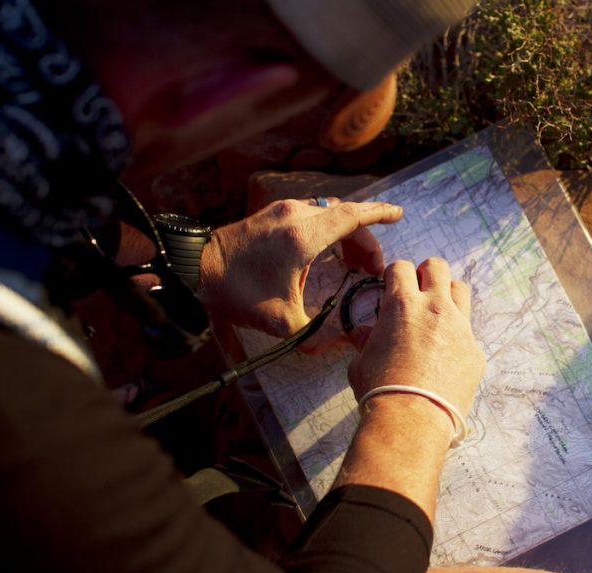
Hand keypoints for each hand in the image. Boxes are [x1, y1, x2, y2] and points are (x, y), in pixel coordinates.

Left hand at [198, 198, 401, 352]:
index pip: (353, 216)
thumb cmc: (236, 291)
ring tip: (353, 262)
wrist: (192, 270)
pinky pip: (311, 214)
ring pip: (328, 213)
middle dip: (365, 240)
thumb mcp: (279, 320)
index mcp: (303, 236)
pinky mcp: (271, 213)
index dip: (380, 215)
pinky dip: (328, 228)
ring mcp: (282, 210)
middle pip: (345, 217)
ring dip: (346, 234)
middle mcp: (296, 215)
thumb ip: (314, 332)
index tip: (399, 215)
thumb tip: (338, 343)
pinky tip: (328, 250)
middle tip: (372, 269)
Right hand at [347, 258, 485, 419]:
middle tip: (418, 293)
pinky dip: (457, 337)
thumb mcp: (362, 361)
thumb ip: (366, 341)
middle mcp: (435, 308)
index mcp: (402, 305)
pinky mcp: (475, 351)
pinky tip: (446, 357)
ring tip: (436, 315)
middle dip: (426, 275)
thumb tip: (362, 333)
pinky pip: (468, 333)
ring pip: (460, 291)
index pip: (401, 267)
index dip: (395, 275)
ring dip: (448, 295)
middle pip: (437, 268)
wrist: (412, 418)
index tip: (392, 287)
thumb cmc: (380, 389)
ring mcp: (460, 328)